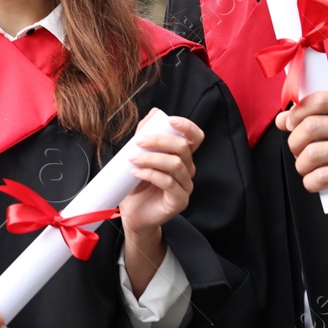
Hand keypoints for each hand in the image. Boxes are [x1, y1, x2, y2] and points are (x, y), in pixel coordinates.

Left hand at [119, 109, 199, 294]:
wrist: (133, 214)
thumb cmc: (137, 185)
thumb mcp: (138, 156)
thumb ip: (146, 135)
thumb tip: (154, 113)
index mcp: (182, 157)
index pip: (195, 138)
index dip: (187, 127)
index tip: (170, 120)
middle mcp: (188, 170)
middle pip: (183, 148)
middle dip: (160, 141)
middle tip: (138, 142)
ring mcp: (185, 186)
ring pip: (176, 164)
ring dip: (152, 158)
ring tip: (133, 159)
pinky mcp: (179, 201)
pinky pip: (169, 183)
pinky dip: (151, 174)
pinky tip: (136, 173)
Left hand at [278, 90, 327, 208]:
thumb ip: (318, 117)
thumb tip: (282, 119)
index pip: (320, 99)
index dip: (297, 112)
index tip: (291, 124)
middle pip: (311, 127)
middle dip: (294, 142)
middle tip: (298, 151)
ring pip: (313, 153)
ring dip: (300, 164)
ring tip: (305, 168)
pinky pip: (323, 177)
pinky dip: (310, 182)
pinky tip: (312, 182)